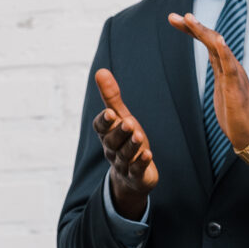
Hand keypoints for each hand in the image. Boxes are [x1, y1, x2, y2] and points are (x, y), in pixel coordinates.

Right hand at [92, 68, 159, 218]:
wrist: (132, 176)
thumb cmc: (126, 141)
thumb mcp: (121, 118)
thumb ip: (111, 97)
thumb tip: (101, 71)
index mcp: (107, 135)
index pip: (100, 128)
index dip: (104, 121)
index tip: (109, 113)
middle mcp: (112, 150)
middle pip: (111, 142)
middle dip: (119, 132)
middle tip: (128, 122)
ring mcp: (123, 164)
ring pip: (124, 155)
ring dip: (131, 146)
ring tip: (138, 136)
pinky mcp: (136, 176)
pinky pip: (136, 170)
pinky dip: (141, 163)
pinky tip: (148, 155)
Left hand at [169, 13, 248, 177]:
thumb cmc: (237, 115)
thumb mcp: (223, 90)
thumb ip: (221, 75)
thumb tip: (214, 64)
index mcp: (226, 67)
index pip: (208, 42)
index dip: (192, 30)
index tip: (175, 20)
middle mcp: (231, 66)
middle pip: (211, 40)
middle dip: (192, 27)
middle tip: (173, 17)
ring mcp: (235, 75)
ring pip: (219, 48)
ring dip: (204, 32)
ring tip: (189, 19)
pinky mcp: (236, 87)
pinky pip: (230, 66)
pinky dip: (224, 51)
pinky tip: (218, 40)